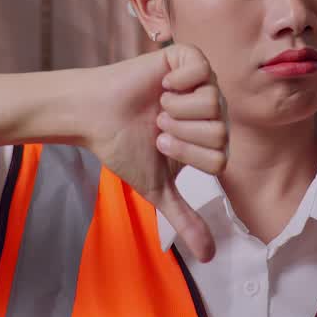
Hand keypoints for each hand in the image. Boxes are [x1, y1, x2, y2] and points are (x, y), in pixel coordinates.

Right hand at [82, 43, 228, 262]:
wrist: (95, 115)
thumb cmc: (124, 147)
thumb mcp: (157, 187)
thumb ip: (185, 218)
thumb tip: (208, 257)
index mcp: (209, 138)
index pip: (220, 158)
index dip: (187, 155)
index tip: (160, 144)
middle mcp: (211, 110)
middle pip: (220, 131)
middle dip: (181, 133)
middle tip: (157, 125)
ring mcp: (202, 82)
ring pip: (213, 102)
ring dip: (177, 109)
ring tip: (158, 106)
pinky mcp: (187, 58)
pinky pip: (201, 70)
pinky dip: (178, 81)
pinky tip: (162, 85)